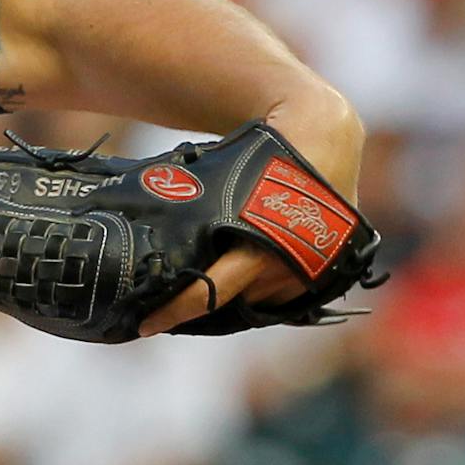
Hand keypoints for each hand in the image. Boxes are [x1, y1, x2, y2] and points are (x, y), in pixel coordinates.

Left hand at [140, 93, 364, 336]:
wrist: (321, 139)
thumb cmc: (263, 157)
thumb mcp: (219, 182)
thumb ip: (192, 215)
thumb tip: (137, 226)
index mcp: (256, 246)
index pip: (207, 294)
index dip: (173, 312)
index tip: (144, 325)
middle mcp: (285, 266)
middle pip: (232, 303)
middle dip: (201, 303)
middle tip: (170, 304)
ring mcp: (310, 272)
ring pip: (259, 299)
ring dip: (237, 293)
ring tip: (214, 274)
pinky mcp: (326, 271)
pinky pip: (285, 293)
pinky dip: (263, 285)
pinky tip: (247, 270)